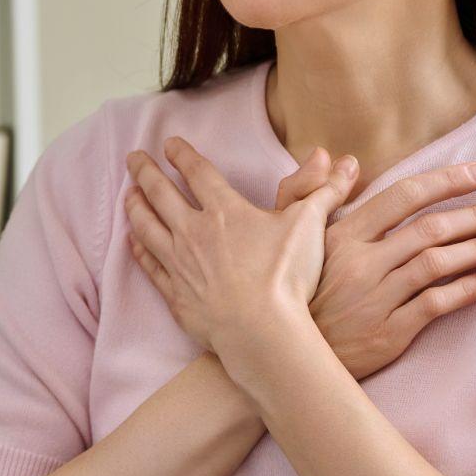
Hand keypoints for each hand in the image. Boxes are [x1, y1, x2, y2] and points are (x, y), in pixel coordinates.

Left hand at [122, 135, 358, 360]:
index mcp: (224, 211)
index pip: (197, 173)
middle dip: (144, 172)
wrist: (261, 331)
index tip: (169, 144)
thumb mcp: (309, 226)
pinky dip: (139, 251)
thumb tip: (347, 162)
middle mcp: (193, 232)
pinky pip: (150, 266)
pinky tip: (133, 242)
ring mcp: (180, 264)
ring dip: (135, 207)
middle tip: (132, 158)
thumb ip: (323, 192)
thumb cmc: (285, 277)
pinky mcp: (176, 295)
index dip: (182, 155)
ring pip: (148, 227)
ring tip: (128, 194)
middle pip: (160, 194)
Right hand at [273, 151, 475, 377]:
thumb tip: (339, 158)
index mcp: (342, 234)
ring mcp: (375, 298)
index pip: (403, 196)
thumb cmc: (293, 292)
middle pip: (430, 229)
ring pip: (438, 264)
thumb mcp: (291, 238)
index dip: (447, 181)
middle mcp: (360, 262)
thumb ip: (312, 192)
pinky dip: (465, 291)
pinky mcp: (387, 333)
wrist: (283, 355)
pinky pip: (435, 305)